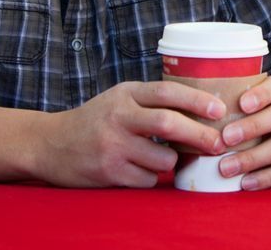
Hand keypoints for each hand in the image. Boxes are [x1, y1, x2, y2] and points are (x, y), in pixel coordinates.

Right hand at [31, 81, 225, 187]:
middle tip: (218, 143)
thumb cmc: (96, 120)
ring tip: (166, 158)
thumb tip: (203, 110)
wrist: (50, 144)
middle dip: (200, 135)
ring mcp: (112, 145)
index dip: (197, 99)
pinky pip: (147, 179)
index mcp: (126, 93)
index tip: (220, 110)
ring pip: (163, 158)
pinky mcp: (108, 172)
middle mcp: (118, 116)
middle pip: (168, 123)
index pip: (167, 91)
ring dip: (174, 162)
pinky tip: (141, 169)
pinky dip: (152, 177)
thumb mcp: (121, 98)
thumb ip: (152, 101)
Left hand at [216, 75, 270, 189]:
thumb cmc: (247, 111)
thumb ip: (222, 99)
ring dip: (251, 158)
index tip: (242, 103)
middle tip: (226, 137)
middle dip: (253, 127)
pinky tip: (244, 183)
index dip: (262, 95)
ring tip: (224, 168)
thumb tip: (184, 107)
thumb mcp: (240, 97)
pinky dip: (264, 178)